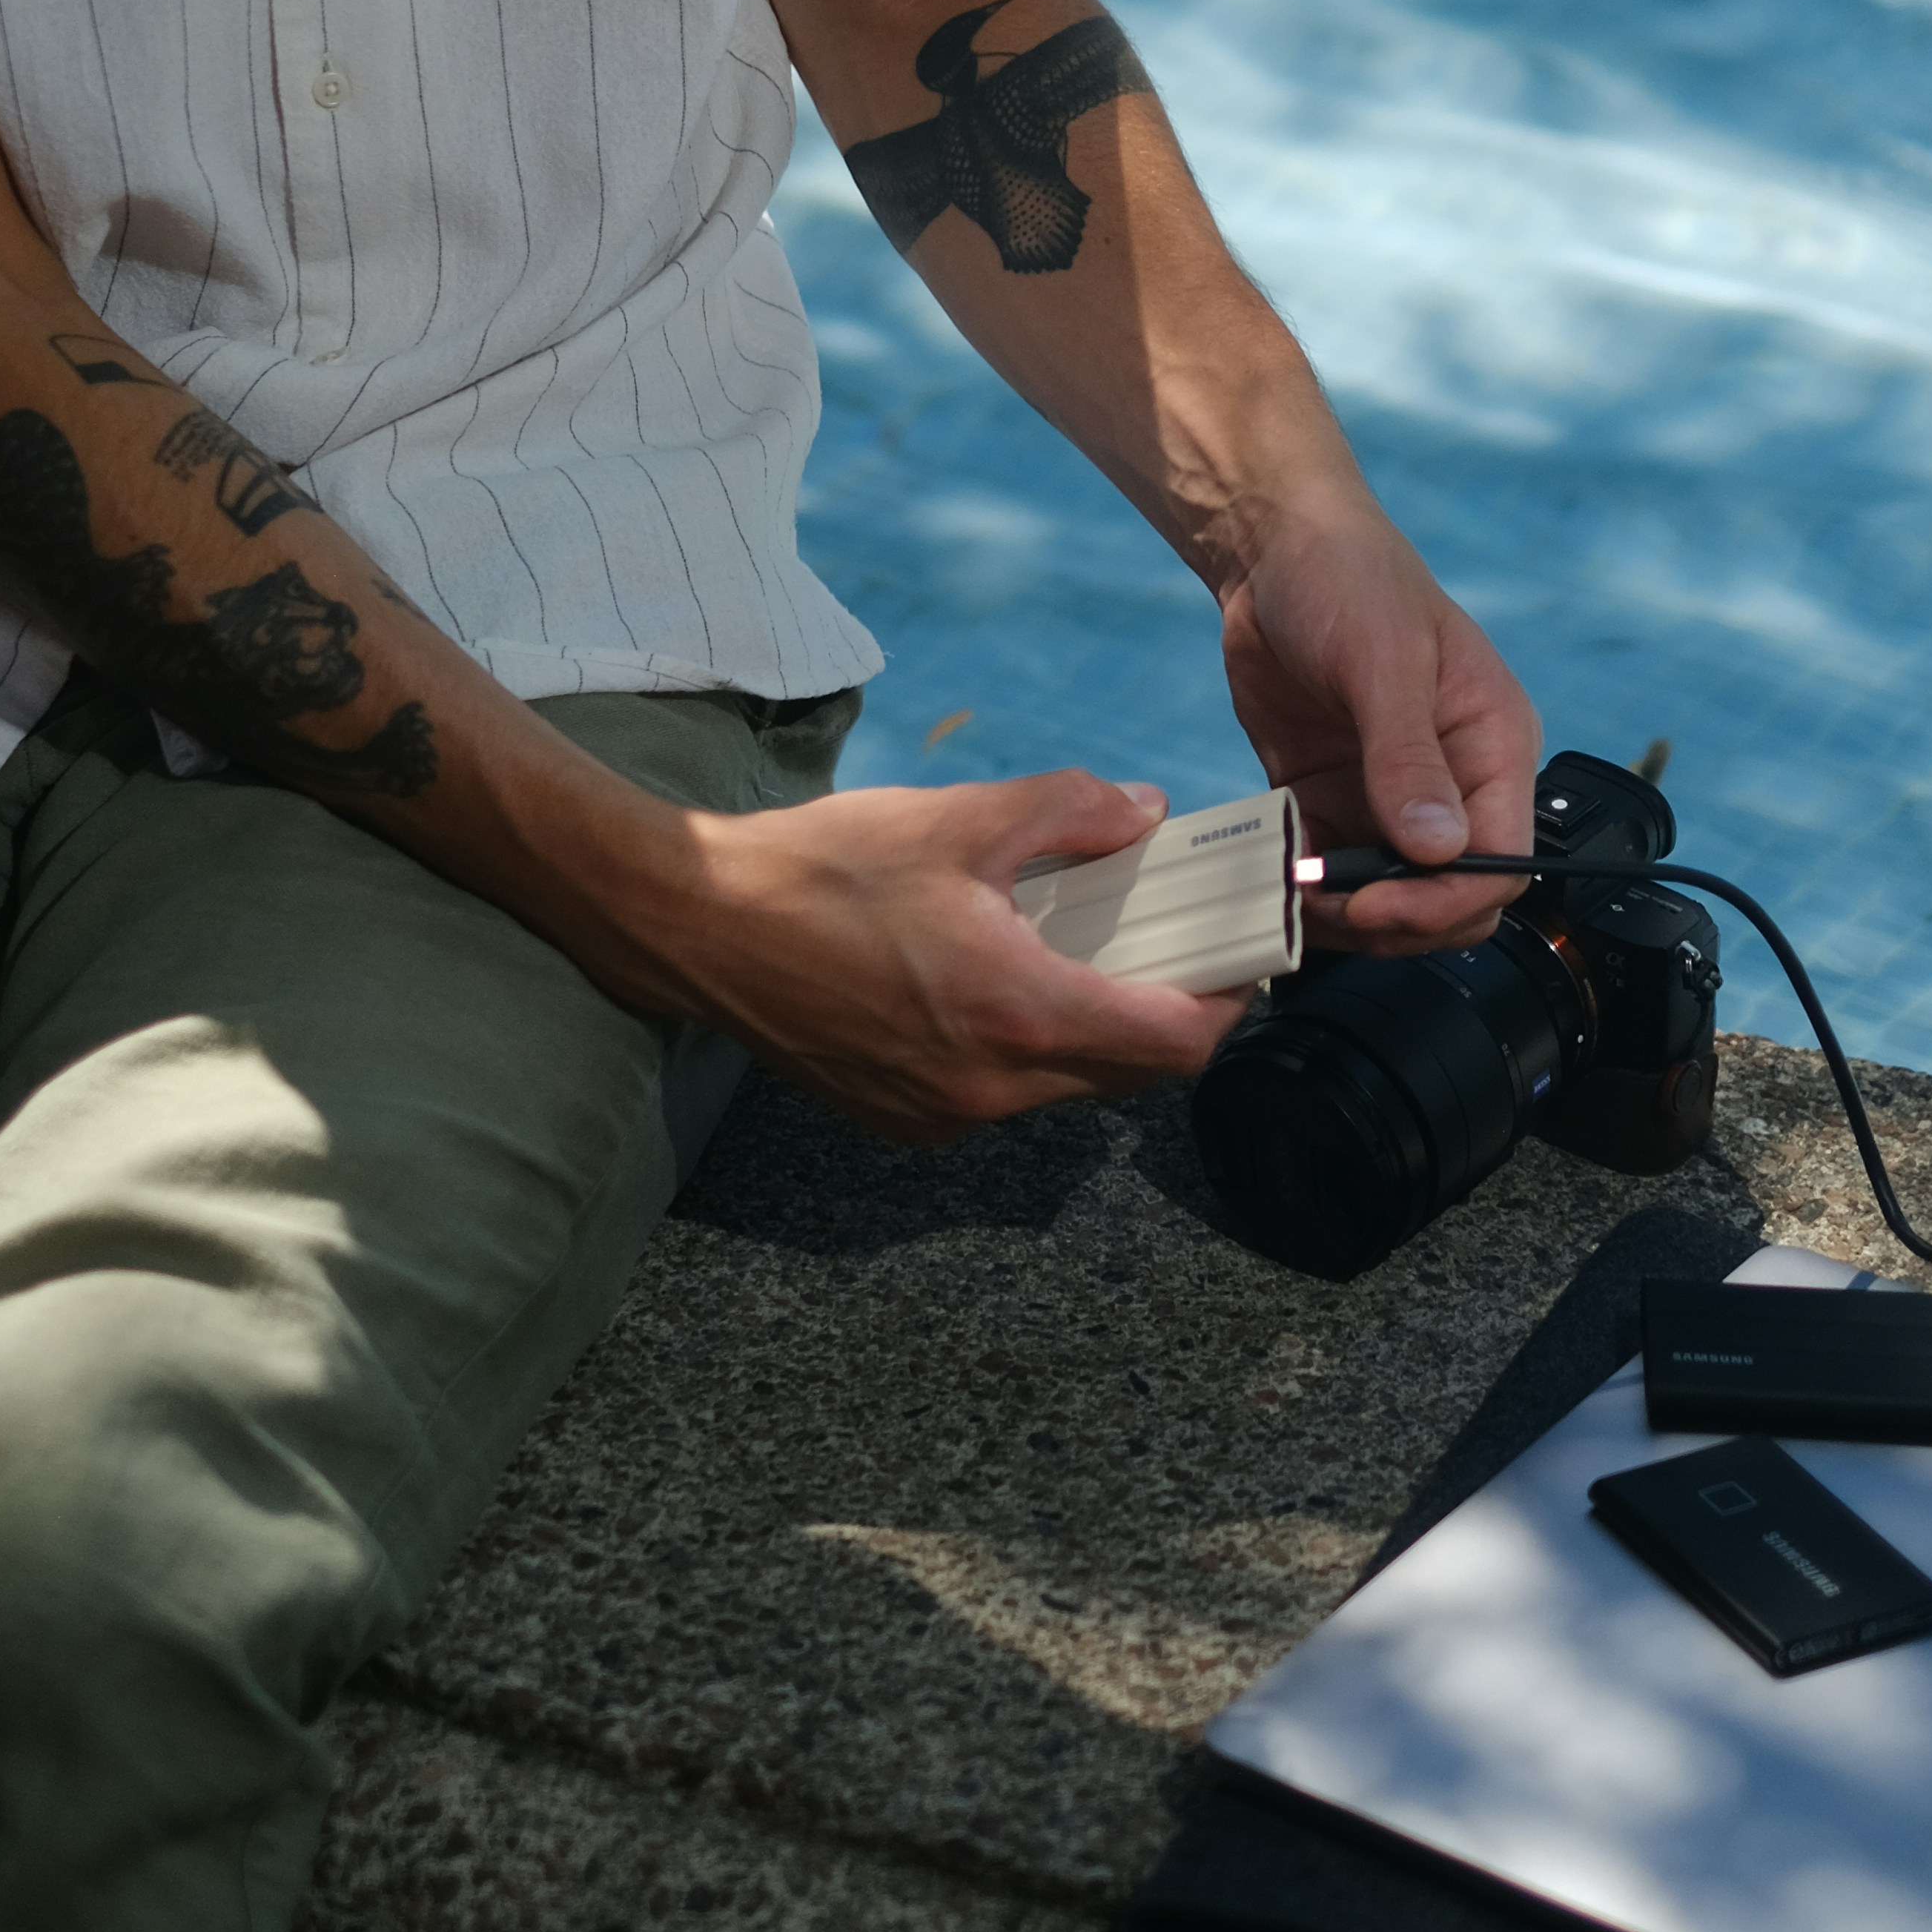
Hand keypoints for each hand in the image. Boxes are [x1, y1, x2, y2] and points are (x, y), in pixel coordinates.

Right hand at [646, 770, 1247, 1140]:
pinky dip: (1021, 1047)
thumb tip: (1144, 812)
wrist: (697, 925)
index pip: (1175, 1044)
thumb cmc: (823, 869)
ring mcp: (944, 1117)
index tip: (1234, 957)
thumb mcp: (958, 817)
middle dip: (1158, 1010)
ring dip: (1086, 1029)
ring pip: (1063, 1087)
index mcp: (1020, 1014)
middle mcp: (992, 1089)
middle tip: (1159, 940)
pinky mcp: (903, 1120)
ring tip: (1067, 950)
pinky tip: (986, 981)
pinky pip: (1000, 1096)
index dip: (1223, 1002)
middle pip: (1127, 1072)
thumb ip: (1069, 811)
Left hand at [1216, 504, 1540, 947]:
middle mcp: (1451, 781)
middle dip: (1399, 919)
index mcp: (1492, 746)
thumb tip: (1438, 850)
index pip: (1501, 861)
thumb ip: (1408, 758)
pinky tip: (1274, 877)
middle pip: (1451, 896)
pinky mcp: (1331, 797)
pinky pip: (1329, 867)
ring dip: (1346, 914)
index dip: (1448, 899)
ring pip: (1389, 895)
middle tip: (1333, 906)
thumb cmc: (1349, 577)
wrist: (1272, 551)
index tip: (1381, 902)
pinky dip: (1305, 886)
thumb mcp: (1383, 661)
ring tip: (1295, 897)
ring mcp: (1388, 796)